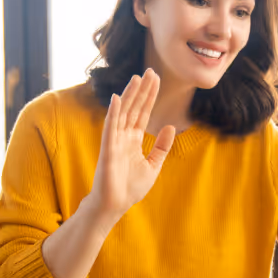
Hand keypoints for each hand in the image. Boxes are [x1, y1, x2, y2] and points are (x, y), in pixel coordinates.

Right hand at [88, 69, 174, 228]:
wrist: (115, 206)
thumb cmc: (130, 188)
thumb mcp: (153, 166)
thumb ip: (161, 146)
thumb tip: (170, 126)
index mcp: (133, 140)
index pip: (143, 113)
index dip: (149, 96)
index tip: (155, 79)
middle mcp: (123, 137)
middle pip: (134, 108)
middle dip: (142, 90)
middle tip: (150, 71)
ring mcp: (114, 141)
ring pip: (123, 113)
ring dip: (130, 96)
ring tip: (137, 78)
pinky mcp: (108, 149)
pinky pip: (111, 128)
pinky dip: (114, 113)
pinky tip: (118, 98)